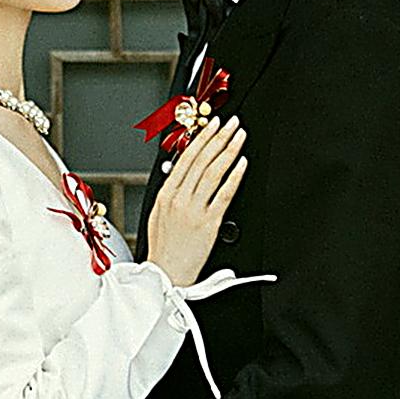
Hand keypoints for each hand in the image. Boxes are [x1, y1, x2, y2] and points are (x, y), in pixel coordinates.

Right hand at [145, 115, 246, 285]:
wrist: (166, 275)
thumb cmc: (163, 248)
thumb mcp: (158, 214)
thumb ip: (171, 192)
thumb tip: (181, 172)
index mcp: (166, 194)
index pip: (186, 158)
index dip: (202, 138)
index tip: (213, 124)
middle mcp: (179, 199)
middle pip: (201, 160)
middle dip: (219, 138)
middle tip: (232, 123)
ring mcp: (194, 210)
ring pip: (213, 172)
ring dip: (228, 151)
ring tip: (239, 137)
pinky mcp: (209, 223)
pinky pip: (223, 195)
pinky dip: (234, 177)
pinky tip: (241, 164)